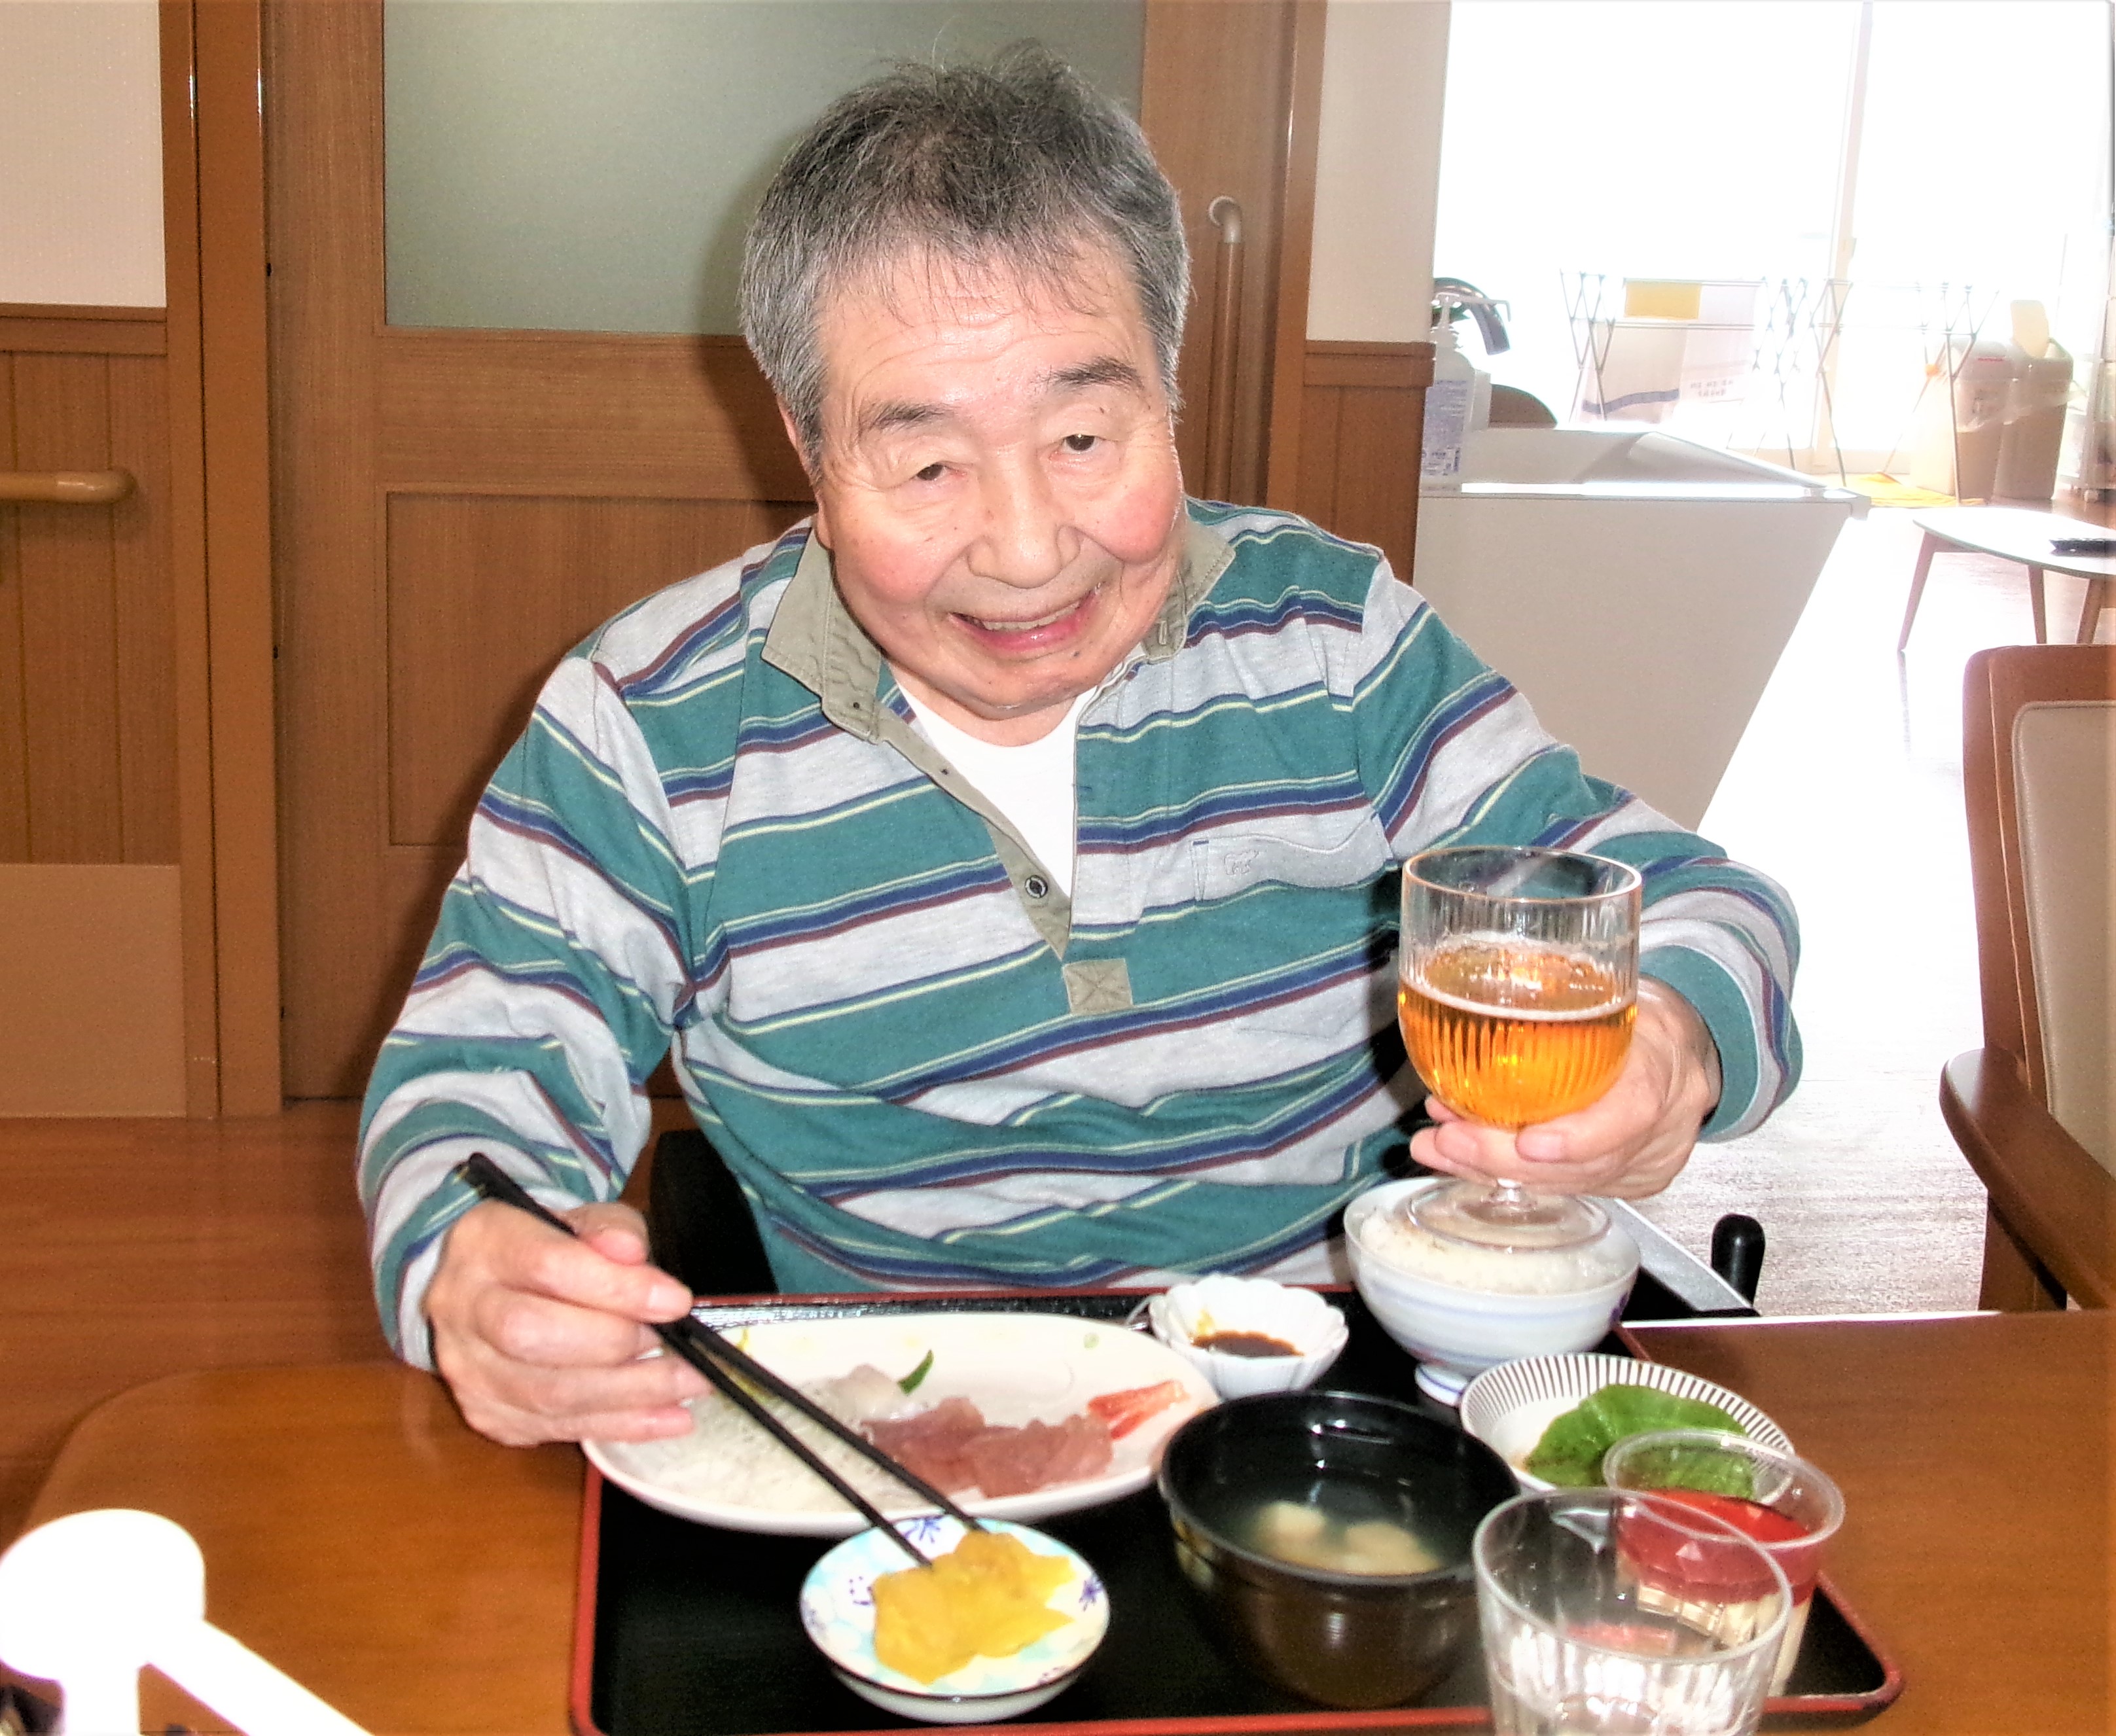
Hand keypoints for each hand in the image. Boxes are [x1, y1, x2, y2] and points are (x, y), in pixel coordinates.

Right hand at [425, 1197, 707, 1446]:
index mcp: (483, 1243)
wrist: (489, 1286)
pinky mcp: (486, 1414)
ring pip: (547, 1394)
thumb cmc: (547, 1247)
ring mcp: (466, 1369)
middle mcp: (461, 1308)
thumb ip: (609, 1230)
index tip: (676, 1301)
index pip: (547, 1267)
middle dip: (617, 1343)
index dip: (616, 1288)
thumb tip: (633, 1254)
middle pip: (533, 1335)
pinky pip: (556, 1428)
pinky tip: (670, 1418)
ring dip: (631, 1394)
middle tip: (678, 1343)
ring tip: (691, 1384)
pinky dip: (621, 1426)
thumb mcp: (580, 1220)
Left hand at [1408, 979, 1721, 1198]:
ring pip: (1571, 1182)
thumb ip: (1556, 997)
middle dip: (1507, 1158)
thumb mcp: (1611, 990)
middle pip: (1589, 1163)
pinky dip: (1513, 1175)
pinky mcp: (1632, 1180)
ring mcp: (1649, 1161)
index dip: (1580, 1135)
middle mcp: (1663, 1124)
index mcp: (1664, 1064)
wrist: (1686, 1049)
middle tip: (1448, 1140)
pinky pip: (1570, 1188)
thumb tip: (1462, 999)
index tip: (1529, 1143)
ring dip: (1495, 1169)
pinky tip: (1466, 1160)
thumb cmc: (1642, 1014)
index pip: (1632, 1111)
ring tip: (1440, 1149)